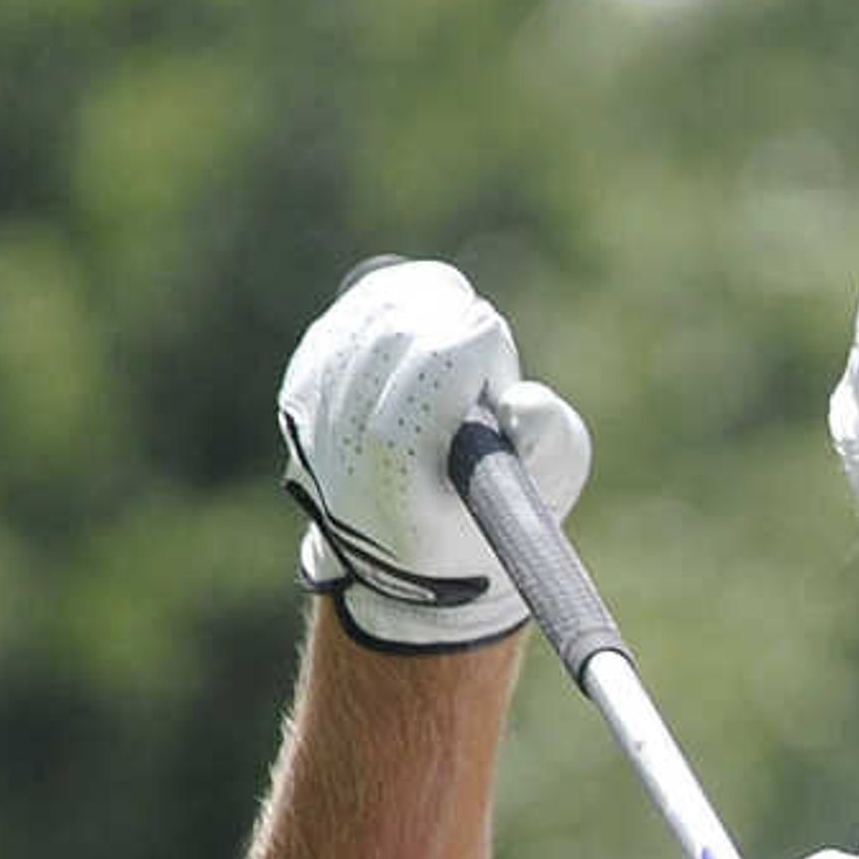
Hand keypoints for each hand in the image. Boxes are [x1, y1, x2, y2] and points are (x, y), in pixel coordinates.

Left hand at [278, 258, 590, 651]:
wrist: (406, 554)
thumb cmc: (486, 513)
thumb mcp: (545, 495)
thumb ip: (553, 446)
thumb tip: (521, 400)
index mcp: (400, 497)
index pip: (418, 389)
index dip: (467, 352)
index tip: (496, 348)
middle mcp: (342, 455)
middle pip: (399, 337)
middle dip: (456, 330)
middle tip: (484, 367)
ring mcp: (312, 415)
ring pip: (380, 311)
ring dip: (436, 315)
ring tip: (459, 360)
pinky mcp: (305, 378)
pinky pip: (364, 304)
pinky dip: (409, 305)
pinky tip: (430, 338)